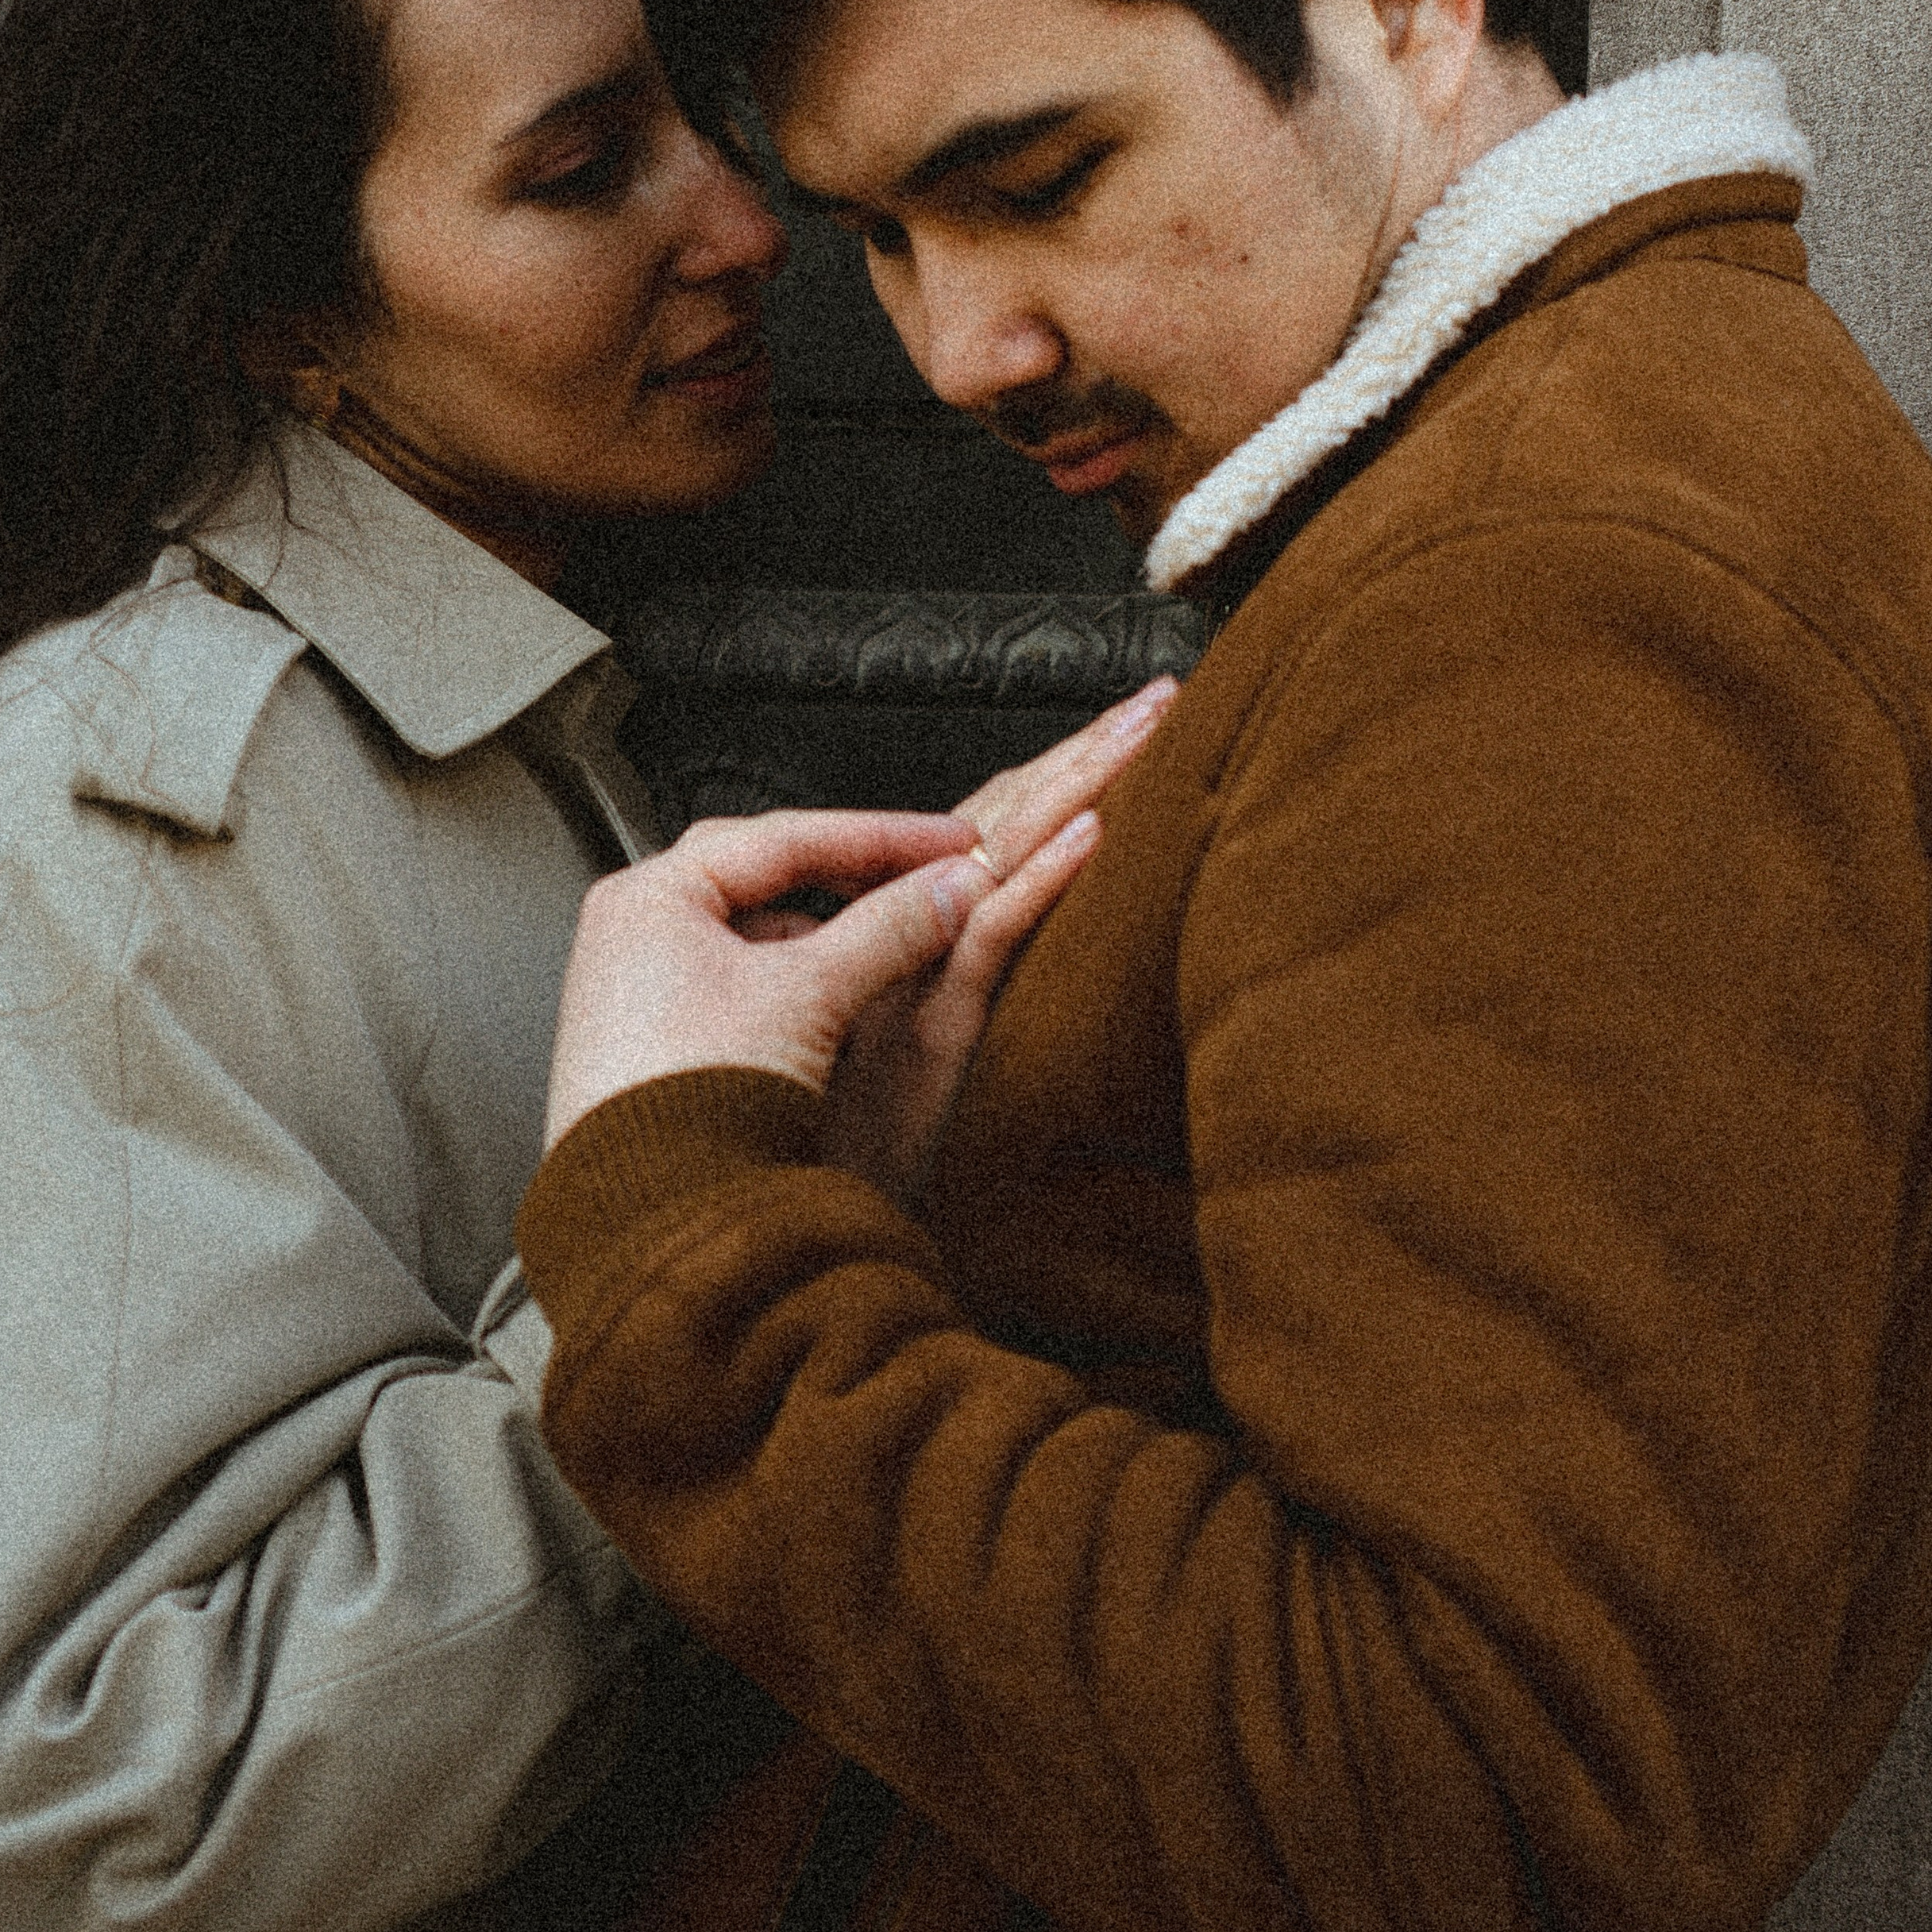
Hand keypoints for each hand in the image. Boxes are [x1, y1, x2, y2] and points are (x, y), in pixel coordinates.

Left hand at [544, 808, 1088, 1151]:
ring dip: (833, 936)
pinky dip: (803, 984)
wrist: (643, 1223)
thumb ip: (891, 928)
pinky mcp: (659, 1046)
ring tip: (900, 942)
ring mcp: (640, 991)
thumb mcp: (810, 994)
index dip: (883, 835)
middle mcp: (632, 934)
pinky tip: (848, 1004)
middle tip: (929, 878)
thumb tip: (954, 888)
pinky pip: (746, 988)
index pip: (786, 836)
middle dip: (855, 878)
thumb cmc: (690, 1104)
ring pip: (761, 937)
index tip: (953, 840)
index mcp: (648, 897)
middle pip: (770, 877)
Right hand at [825, 676, 1180, 1197]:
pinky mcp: (931, 1035)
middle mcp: (910, 942)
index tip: (1124, 731)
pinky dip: (1039, 883)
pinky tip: (1090, 836)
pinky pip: (987, 940)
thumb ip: (938, 995)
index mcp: (907, 938)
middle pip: (1001, 817)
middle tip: (1158, 696)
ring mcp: (919, 982)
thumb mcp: (908, 1066)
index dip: (1054, 774)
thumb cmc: (844, 1165)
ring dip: (1077, 781)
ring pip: (998, 855)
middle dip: (1082, 750)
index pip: (988, 829)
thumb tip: (980, 943)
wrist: (773, 1235)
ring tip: (1145, 726)